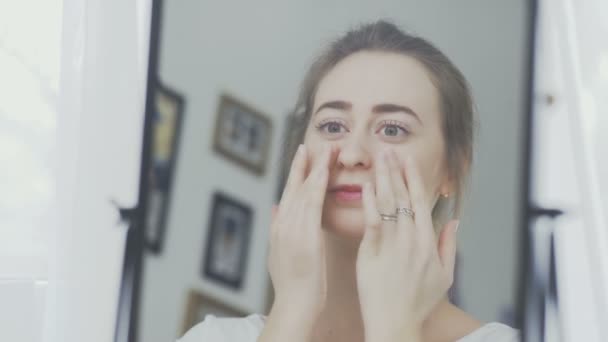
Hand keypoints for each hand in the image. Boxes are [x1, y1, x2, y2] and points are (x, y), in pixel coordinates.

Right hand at [264, 144, 336, 333]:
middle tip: (312, 144)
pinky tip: (325, 169)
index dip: (295, 173)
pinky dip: (318, 183)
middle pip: (294, 186)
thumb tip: (275, 209)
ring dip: (316, 167)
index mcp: (279, 227)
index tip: (302, 155)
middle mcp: (283, 223)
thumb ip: (277, 228)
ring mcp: (292, 227)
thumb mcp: (278, 253)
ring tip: (327, 149)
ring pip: (304, 189)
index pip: (288, 193)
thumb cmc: (293, 285)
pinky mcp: (304, 233)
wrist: (294, 304)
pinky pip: (313, 202)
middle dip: (304, 164)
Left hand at [356, 149, 458, 341]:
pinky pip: (371, 221)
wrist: (395, 323)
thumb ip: (449, 246)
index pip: (421, 201)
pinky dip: (369, 202)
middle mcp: (411, 238)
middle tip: (388, 149)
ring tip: (377, 158)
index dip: (413, 177)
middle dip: (395, 170)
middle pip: (403, 196)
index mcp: (427, 241)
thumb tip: (453, 222)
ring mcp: (392, 244)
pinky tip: (366, 186)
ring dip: (382, 178)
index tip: (408, 159)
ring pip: (387, 204)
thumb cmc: (417, 303)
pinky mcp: (372, 252)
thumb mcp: (444, 276)